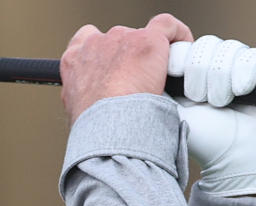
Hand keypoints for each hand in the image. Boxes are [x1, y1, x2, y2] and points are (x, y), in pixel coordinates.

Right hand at [60, 13, 193, 122]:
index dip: (105, 53)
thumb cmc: (93, 129)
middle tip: (141, 83)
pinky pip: (166, 26)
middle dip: (131, 59)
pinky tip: (181, 53)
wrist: (107, 128)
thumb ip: (88, 99)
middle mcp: (95, 44)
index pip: (88, 42)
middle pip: (119, 40)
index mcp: (74, 60)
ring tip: (159, 80)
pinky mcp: (147, 40)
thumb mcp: (77, 111)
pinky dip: (177, 35)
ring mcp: (121, 39)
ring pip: (142, 37)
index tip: (116, 68)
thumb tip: (101, 110)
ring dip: (151, 55)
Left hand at [168, 36, 255, 196]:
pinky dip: (245, 72)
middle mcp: (217, 71)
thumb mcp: (173, 115)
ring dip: (221, 77)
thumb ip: (158, 88)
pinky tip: (242, 92)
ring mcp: (242, 71)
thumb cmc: (205, 144)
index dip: (181, 59)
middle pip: (205, 45)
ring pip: (229, 49)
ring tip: (222, 104)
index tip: (179, 78)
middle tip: (202, 100)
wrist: (241, 163)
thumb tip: (146, 67)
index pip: (184, 47)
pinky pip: (253, 56)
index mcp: (192, 78)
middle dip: (201, 72)